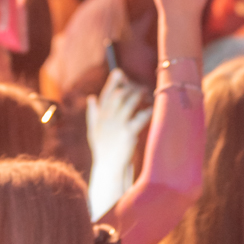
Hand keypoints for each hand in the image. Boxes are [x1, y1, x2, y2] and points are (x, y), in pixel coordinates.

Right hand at [86, 69, 151, 217]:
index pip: (105, 94)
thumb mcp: (94, 132)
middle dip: (130, 87)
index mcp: (99, 117)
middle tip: (140, 87)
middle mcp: (106, 119)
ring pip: (129, 101)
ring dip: (139, 95)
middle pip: (118, 94)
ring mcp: (117, 126)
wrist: (109, 171)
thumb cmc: (104, 151)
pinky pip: (140, 117)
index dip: (113, 82)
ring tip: (147, 94)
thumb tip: (91, 98)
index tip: (120, 72)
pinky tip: (152, 109)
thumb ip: (93, 114)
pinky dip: (147, 110)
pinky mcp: (128, 134)